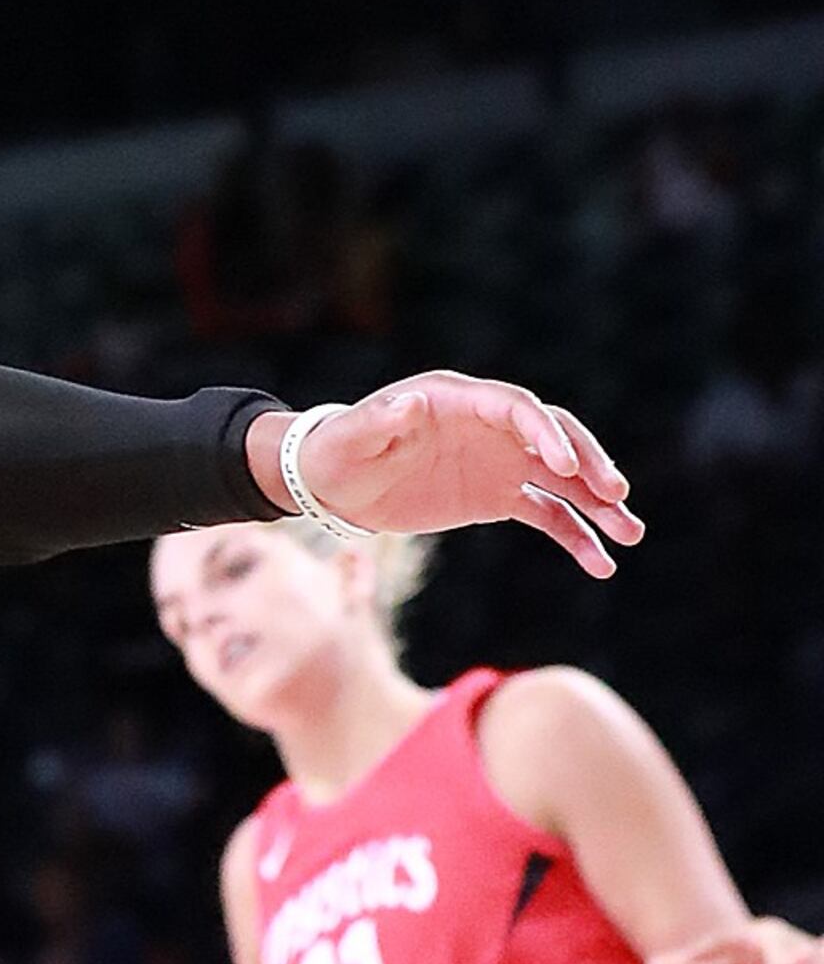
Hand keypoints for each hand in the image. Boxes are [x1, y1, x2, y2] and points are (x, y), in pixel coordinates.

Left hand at [273, 375, 639, 577]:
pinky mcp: (499, 497)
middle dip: (588, 464)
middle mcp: (492, 427)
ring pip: (563, 481)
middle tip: (615, 494)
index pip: (518, 409)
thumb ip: (378, 422)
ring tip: (630, 534)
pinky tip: (600, 564)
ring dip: (599, 505)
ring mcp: (501, 462)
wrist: (334, 481)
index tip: (564, 467)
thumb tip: (409, 404)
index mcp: (459, 399)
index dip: (544, 433)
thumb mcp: (350, 437)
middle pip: (555, 439)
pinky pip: (548, 515)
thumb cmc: (338, 450)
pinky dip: (575, 537)